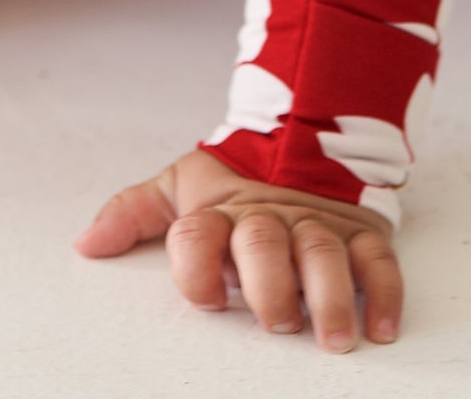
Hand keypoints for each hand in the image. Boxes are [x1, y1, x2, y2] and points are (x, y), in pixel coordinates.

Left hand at [75, 147, 400, 351]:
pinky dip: (383, 294)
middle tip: (276, 319)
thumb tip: (86, 244)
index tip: (205, 298)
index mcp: (223, 210)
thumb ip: (134, 213)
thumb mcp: (182, 188)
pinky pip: (377, 260)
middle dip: (269, 285)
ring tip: (332, 337)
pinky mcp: (361, 232)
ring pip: (324, 256)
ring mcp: (318, 226)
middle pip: (264, 246)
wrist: (303, 133)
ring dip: (329, 298)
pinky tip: (380, 327)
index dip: (196, 267)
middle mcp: (270, 219)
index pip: (198, 234)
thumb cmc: (236, 179)